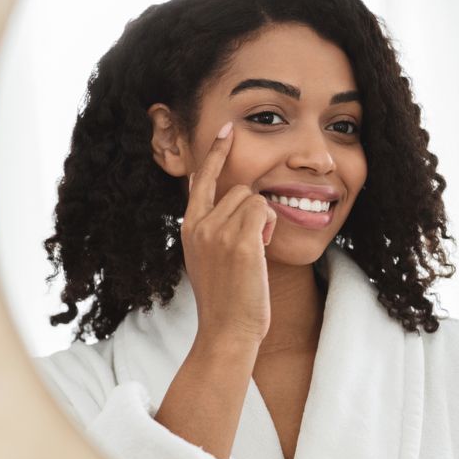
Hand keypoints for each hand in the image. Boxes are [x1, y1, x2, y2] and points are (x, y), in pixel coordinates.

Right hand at [180, 121, 276, 345]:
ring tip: (253, 254)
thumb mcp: (211, 258)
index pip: (201, 179)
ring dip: (263, 222)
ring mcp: (216, 231)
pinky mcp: (238, 241)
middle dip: (254, 213)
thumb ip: (216, 230)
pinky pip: (265, 210)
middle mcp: (198, 225)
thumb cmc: (228, 299)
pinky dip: (269, 228)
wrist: (227, 330)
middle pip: (240, 189)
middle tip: (251, 247)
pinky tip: (261, 253)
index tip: (228, 129)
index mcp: (189, 227)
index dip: (216, 152)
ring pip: (255, 199)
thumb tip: (237, 205)